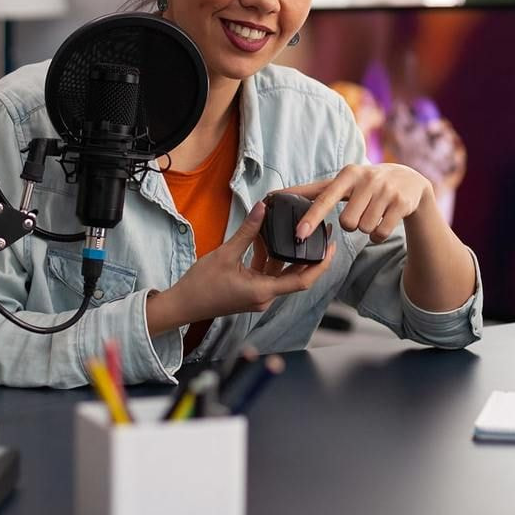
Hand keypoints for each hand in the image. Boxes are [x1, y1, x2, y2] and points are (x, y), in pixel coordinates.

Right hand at [145, 202, 336, 334]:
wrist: (182, 305)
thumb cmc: (201, 285)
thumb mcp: (226, 253)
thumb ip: (248, 231)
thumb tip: (262, 208)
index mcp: (263, 291)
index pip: (303, 280)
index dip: (320, 264)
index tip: (331, 247)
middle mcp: (265, 297)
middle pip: (296, 275)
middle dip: (310, 256)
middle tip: (322, 234)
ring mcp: (259, 296)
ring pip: (281, 273)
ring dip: (287, 254)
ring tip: (296, 232)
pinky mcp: (251, 291)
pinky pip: (267, 273)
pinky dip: (270, 258)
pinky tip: (265, 240)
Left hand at [286, 163, 432, 244]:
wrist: (411, 181)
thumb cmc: (367, 184)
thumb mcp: (344, 181)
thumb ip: (314, 191)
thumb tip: (275, 195)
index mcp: (348, 174)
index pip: (325, 198)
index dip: (311, 217)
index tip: (299, 233)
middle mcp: (367, 179)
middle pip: (347, 222)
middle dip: (351, 223)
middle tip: (360, 211)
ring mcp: (386, 190)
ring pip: (364, 229)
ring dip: (366, 228)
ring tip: (373, 213)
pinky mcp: (402, 203)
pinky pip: (380, 233)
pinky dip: (378, 234)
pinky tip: (384, 220)